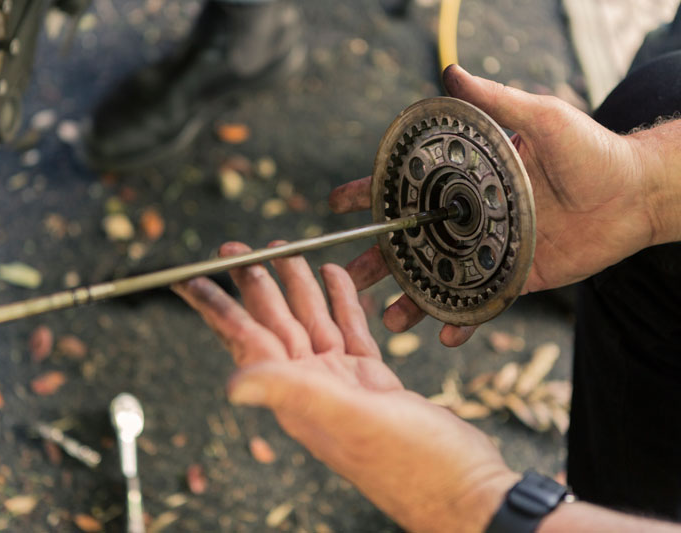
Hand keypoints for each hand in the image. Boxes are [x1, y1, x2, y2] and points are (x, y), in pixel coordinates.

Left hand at [173, 243, 516, 532]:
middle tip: (235, 248)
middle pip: (275, 324)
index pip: (247, 340)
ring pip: (312, 323)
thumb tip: (233, 384)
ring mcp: (344, 384)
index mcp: (298, 395)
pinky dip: (341, 303)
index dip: (218, 307)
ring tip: (284, 251)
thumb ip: (294, 395)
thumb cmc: (415, 466)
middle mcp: (313, 388)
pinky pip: (350, 332)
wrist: (466, 492)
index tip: (190, 280)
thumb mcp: (350, 421)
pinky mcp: (375, 382)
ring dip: (297, 287)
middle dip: (254, 284)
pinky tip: (335, 278)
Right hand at [330, 65, 657, 345]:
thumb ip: (497, 101)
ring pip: (437, 279)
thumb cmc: (590, 150)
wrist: (635, 194)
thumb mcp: (542, 118)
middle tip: (348, 279)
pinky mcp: (514, 279)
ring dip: (411, 301)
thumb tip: (451, 73)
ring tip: (390, 321)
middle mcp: (468, 217)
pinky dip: (462, 323)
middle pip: (411, 242)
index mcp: (466, 181)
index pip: (408, 188)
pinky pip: (480, 304)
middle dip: (377, 261)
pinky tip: (445, 336)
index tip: (338, 203)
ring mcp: (488, 251)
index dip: (370, 193)